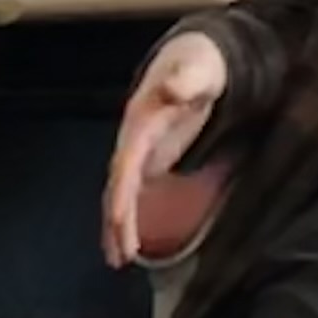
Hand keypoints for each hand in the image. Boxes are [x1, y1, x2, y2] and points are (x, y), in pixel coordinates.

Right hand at [101, 33, 227, 268]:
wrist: (194, 58)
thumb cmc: (200, 64)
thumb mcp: (200, 67)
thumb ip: (188, 78)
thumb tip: (175, 87)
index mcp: (141, 119)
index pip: (126, 163)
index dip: (122, 193)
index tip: (119, 221)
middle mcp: (133, 137)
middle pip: (118, 185)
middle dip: (116, 220)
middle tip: (119, 255)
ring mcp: (139, 149)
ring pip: (122, 192)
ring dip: (118, 225)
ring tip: (118, 259)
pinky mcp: (149, 158)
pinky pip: (133, 192)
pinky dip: (129, 215)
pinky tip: (127, 241)